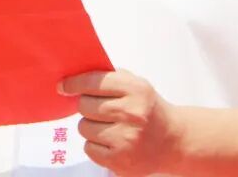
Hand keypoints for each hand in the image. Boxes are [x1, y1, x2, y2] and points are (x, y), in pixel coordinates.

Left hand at [60, 69, 180, 175]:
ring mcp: (126, 139)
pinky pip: (89, 148)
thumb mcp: (137, 85)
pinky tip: (111, 141)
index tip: (64, 86)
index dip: (74, 83)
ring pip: (84, 127)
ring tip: (109, 127)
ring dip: (91, 127)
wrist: (173, 141)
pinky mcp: (120, 160)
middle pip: (85, 105)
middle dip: (87, 106)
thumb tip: (77, 76)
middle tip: (100, 110)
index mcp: (136, 90)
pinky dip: (95, 145)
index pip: (94, 81)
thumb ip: (111, 77)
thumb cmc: (150, 111)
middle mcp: (132, 113)